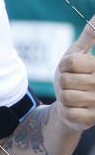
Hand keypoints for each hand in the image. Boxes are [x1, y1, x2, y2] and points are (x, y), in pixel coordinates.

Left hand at [54, 14, 94, 130]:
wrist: (72, 106)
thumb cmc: (75, 75)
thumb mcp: (79, 53)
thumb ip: (90, 34)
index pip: (70, 62)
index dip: (65, 66)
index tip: (73, 69)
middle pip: (65, 79)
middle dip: (63, 81)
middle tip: (72, 84)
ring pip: (65, 95)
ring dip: (64, 96)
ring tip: (73, 95)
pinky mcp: (91, 119)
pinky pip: (67, 111)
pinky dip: (65, 109)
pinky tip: (74, 108)